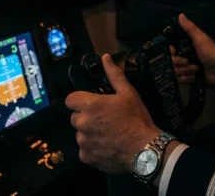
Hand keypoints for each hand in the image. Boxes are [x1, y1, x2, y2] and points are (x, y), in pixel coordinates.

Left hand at [66, 54, 158, 173]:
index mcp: (90, 105)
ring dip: (89, 133)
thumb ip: (114, 75)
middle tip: (105, 120)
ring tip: (108, 134)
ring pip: (80, 134)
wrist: (144, 148)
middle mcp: (82, 123)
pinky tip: (107, 146)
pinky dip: (92, 148)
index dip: (80, 100)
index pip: (70, 100)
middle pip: (75, 117)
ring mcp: (82, 141)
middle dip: (86, 117)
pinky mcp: (85, 156)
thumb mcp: (128, 93)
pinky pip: (84, 150)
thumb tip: (105, 57)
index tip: (92, 104)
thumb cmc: (136, 118)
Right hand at [170, 14, 214, 88]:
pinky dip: (186, 79)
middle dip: (179, 63)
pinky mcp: (187, 78)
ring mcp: (185, 68)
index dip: (170, 52)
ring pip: (174, 72)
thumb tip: (180, 14)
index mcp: (185, 46)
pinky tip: (194, 77)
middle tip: (188, 62)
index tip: (174, 52)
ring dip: (185, 71)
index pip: (169, 49)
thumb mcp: (201, 39)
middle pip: (170, 61)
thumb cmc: (211, 53)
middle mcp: (183, 56)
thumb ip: (190, 28)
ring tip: (195, 70)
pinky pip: (179, 80)